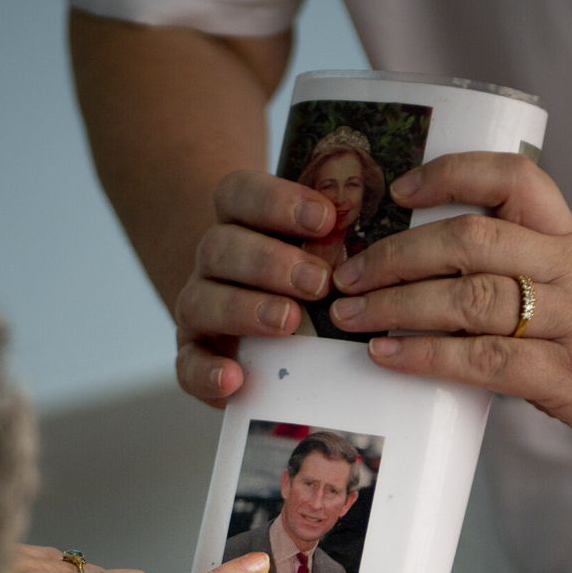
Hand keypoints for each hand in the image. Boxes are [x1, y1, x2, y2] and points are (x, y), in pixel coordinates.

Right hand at [172, 170, 343, 404]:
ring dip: (245, 309)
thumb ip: (335, 244)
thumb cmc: (301, 281)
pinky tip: (234, 379)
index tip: (325, 217)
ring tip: (288, 321)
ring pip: (202, 299)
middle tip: (318, 282)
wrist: (255, 325)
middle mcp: (213, 260)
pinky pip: (187, 363)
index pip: (240, 193)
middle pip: (222, 246)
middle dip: (270, 262)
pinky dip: (206, 371)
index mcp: (239, 221)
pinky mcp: (194, 354)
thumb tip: (385, 242)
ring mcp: (198, 306)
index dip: (278, 201)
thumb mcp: (317, 253)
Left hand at [324, 152, 571, 492]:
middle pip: (473, 239)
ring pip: (472, 299)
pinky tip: (388, 355)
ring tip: (350, 314)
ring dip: (397, 305)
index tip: (398, 189)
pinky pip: (486, 361)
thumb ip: (521, 281)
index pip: (515, 178)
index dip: (451, 173)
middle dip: (396, 254)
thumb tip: (425, 282)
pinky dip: (427, 356)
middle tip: (346, 272)